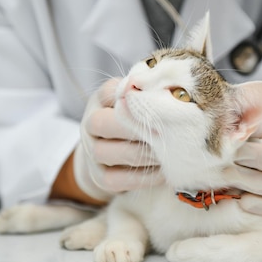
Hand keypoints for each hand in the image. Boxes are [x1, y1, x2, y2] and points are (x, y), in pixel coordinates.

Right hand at [73, 78, 162, 200]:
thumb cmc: (130, 118)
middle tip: (168, 131)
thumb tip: (154, 81)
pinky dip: (146, 176)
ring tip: (172, 151)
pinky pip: (121, 180)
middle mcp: (89, 125)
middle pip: (107, 124)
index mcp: (98, 101)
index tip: (161, 107)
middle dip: (140, 127)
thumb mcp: (132, 99)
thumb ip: (141, 89)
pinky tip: (165, 171)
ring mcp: (92, 154)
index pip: (111, 94)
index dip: (136, 101)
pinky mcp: (101, 178)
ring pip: (118, 153)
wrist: (110, 153)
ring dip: (148, 153)